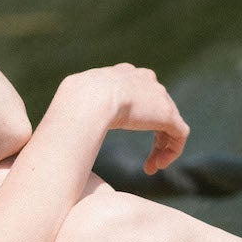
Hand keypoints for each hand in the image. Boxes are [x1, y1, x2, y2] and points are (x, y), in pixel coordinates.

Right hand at [51, 64, 188, 173]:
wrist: (88, 99)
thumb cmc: (73, 105)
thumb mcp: (73, 104)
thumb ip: (78, 112)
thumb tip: (62, 127)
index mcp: (123, 74)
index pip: (139, 93)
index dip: (137, 116)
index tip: (125, 133)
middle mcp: (144, 80)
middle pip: (158, 108)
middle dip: (154, 134)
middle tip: (146, 158)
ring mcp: (159, 96)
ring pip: (170, 123)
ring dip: (161, 148)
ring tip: (152, 167)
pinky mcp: (168, 114)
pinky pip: (179, 134)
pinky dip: (171, 152)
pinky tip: (157, 166)